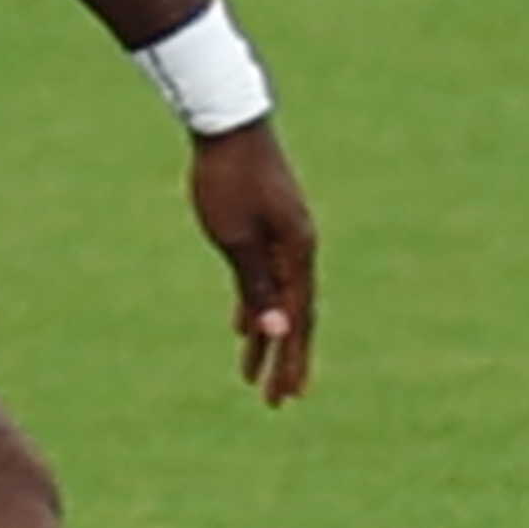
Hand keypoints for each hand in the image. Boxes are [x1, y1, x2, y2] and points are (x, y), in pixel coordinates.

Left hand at [188, 119, 311, 407]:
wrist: (228, 127)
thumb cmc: (229, 181)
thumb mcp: (236, 239)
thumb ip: (257, 286)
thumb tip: (278, 331)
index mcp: (298, 254)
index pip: (299, 319)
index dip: (292, 360)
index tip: (284, 396)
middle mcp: (300, 251)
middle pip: (297, 317)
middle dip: (287, 360)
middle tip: (279, 401)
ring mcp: (286, 241)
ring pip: (281, 300)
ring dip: (269, 338)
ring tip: (253, 375)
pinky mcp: (269, 230)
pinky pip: (267, 280)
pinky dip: (256, 307)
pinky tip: (241, 327)